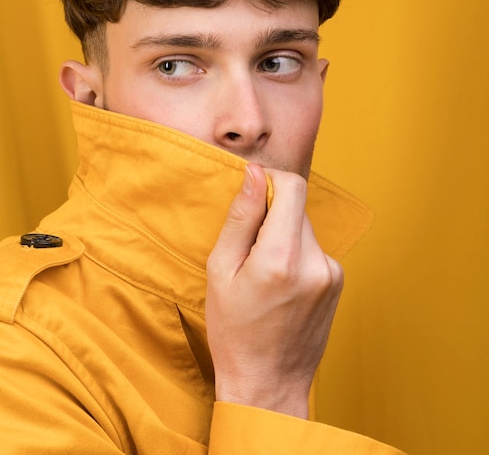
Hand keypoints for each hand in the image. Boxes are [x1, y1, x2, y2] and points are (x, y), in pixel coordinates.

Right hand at [205, 163, 343, 417]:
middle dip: (270, 215)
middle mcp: (315, 262)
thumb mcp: (221, 271)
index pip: (292, 186)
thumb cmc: (234, 332)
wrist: (268, 383)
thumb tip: (255, 174)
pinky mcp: (338, 281)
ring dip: (281, 235)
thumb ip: (241, 217)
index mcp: (281, 258)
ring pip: (303, 228)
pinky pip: (312, 248)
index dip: (270, 180)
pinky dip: (294, 253)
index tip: (252, 193)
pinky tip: (279, 284)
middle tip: (246, 249)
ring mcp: (332, 273)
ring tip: (262, 272)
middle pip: (296, 207)